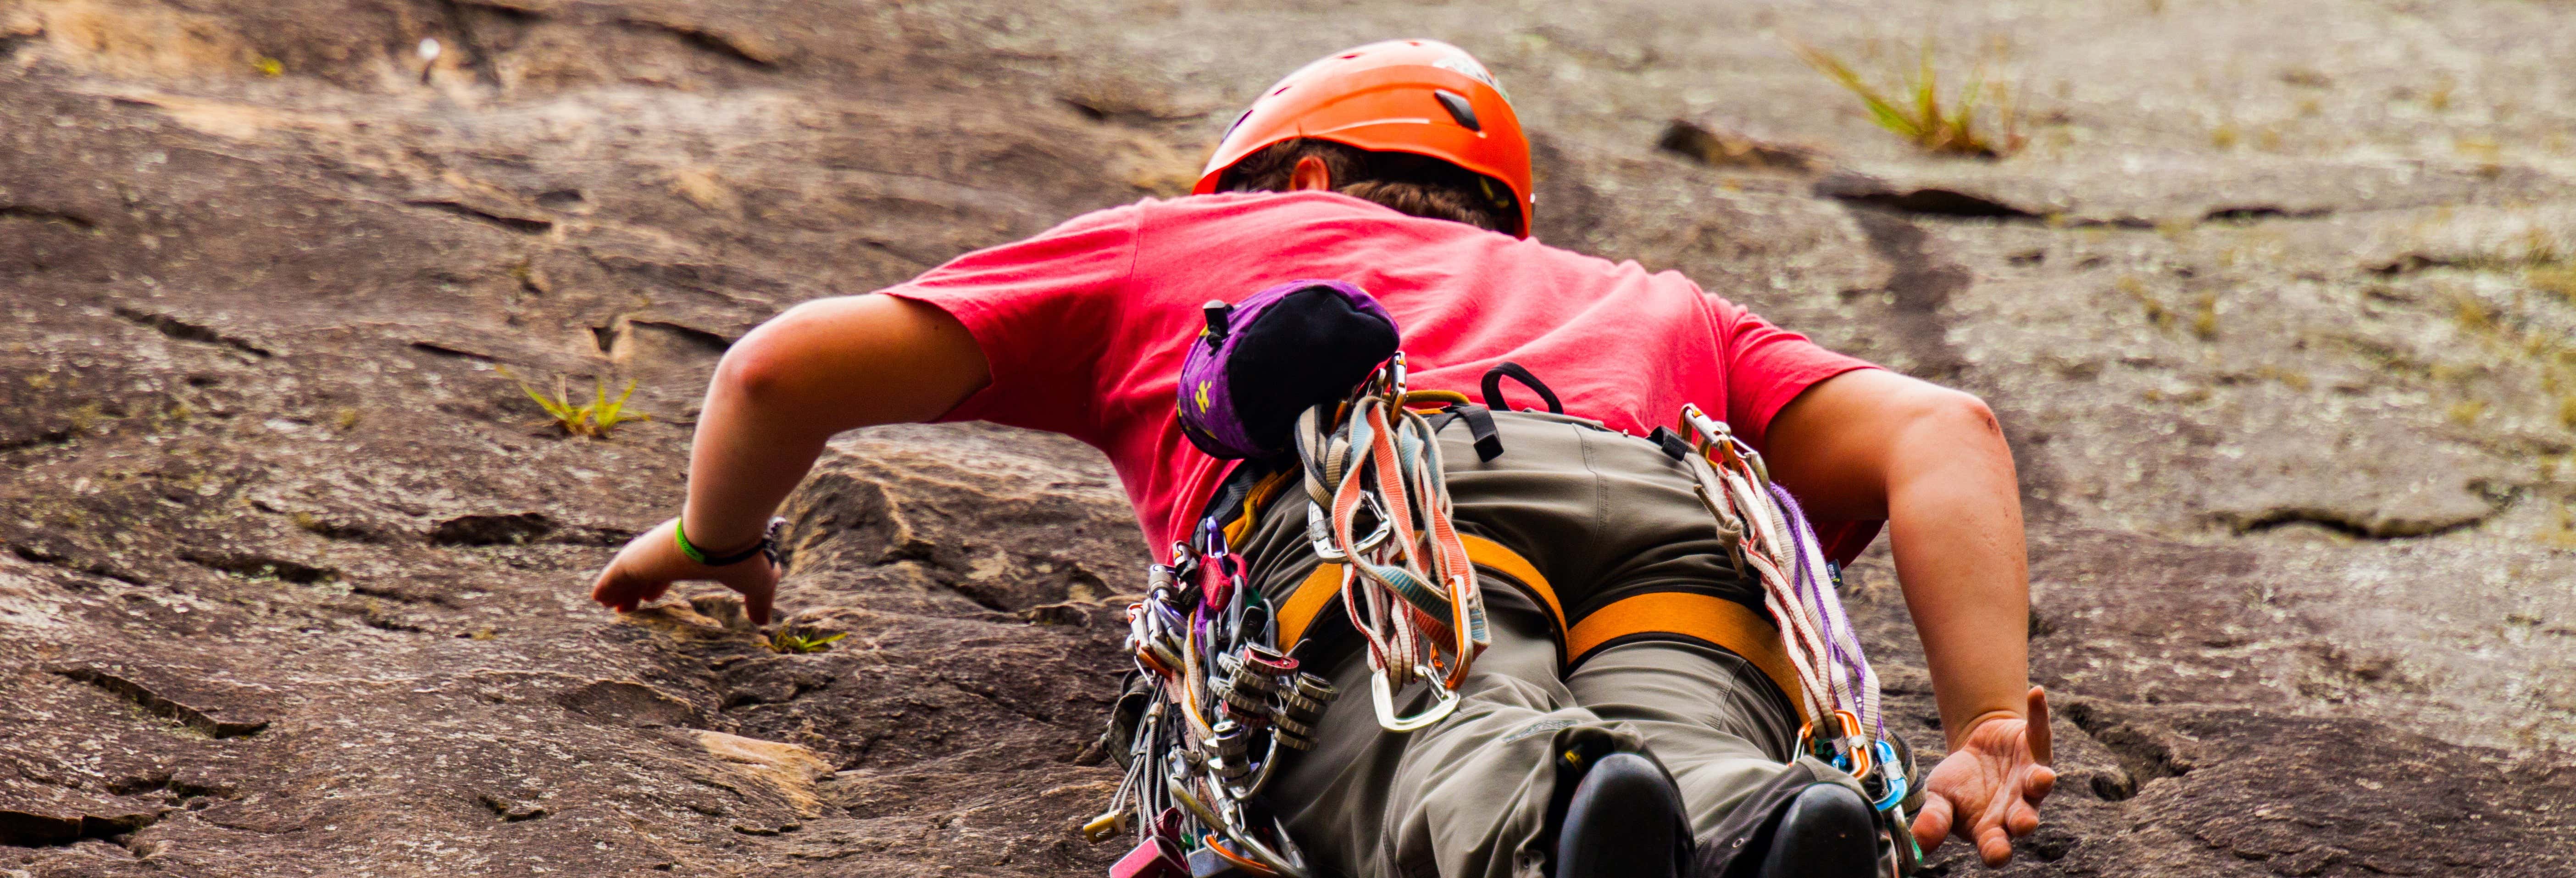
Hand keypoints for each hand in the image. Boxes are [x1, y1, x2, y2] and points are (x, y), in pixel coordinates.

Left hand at [589, 518, 780, 624]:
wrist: (727, 530)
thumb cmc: (744, 555)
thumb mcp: (757, 583)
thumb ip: (758, 602)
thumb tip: (764, 621)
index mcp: (692, 554)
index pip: (668, 570)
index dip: (659, 584)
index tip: (652, 596)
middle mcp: (667, 551)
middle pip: (645, 572)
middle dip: (637, 588)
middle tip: (632, 603)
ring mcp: (650, 553)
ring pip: (626, 575)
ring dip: (618, 591)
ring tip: (611, 607)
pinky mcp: (634, 559)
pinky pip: (612, 576)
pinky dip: (605, 587)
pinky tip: (598, 599)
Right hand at [1911, 687, 2054, 866]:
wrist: (1976, 750)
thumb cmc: (1959, 784)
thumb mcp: (1940, 799)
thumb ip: (1934, 819)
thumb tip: (1917, 843)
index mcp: (1992, 827)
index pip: (1997, 847)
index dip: (1997, 851)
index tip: (1996, 853)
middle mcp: (2017, 807)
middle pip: (2023, 818)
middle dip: (2024, 820)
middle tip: (2023, 823)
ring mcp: (2029, 778)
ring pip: (2039, 783)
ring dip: (2041, 781)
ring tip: (2043, 777)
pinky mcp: (2035, 747)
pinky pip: (2040, 730)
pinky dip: (2039, 713)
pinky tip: (2037, 694)